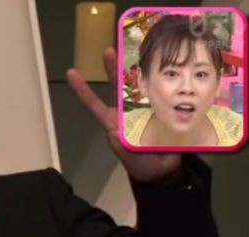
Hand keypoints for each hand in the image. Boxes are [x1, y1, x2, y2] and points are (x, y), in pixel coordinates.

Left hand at [67, 48, 181, 183]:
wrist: (163, 174)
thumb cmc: (141, 163)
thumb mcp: (130, 151)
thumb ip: (130, 139)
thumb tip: (134, 129)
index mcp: (115, 122)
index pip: (95, 104)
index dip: (84, 90)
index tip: (72, 73)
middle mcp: (129, 112)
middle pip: (119, 87)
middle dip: (113, 68)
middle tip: (110, 50)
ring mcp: (147, 109)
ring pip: (143, 86)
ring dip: (143, 69)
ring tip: (143, 49)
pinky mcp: (165, 111)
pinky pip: (168, 97)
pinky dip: (172, 86)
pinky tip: (177, 72)